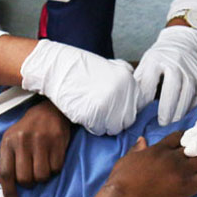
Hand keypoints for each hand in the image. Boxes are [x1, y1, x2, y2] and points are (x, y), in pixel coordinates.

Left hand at [0, 99, 72, 196]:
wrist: (49, 110)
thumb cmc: (27, 129)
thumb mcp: (11, 141)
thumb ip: (4, 161)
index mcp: (8, 143)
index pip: (6, 174)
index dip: (9, 193)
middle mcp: (23, 142)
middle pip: (25, 179)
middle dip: (29, 183)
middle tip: (32, 174)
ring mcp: (41, 141)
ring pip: (42, 176)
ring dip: (43, 176)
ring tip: (42, 165)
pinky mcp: (57, 141)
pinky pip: (56, 168)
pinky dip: (54, 169)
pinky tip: (52, 158)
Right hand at [20, 40, 142, 134]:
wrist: (58, 68)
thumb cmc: (82, 69)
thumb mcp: (111, 66)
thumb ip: (126, 80)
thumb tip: (138, 96)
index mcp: (128, 82)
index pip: (136, 108)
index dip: (124, 110)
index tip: (114, 108)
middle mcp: (122, 93)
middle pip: (126, 121)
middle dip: (114, 119)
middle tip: (100, 111)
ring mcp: (108, 105)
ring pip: (113, 128)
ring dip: (103, 123)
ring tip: (91, 110)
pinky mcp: (94, 115)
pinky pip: (98, 130)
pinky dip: (91, 125)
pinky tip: (83, 111)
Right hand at [95, 131, 196, 196]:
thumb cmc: (120, 181)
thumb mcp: (126, 160)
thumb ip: (137, 150)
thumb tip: (142, 140)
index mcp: (158, 149)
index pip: (177, 138)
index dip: (188, 136)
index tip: (196, 136)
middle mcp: (172, 156)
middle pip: (195, 145)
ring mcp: (181, 170)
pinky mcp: (188, 186)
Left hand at [134, 26, 196, 125]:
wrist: (183, 40)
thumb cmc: (161, 57)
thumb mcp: (146, 63)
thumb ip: (139, 82)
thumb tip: (132, 104)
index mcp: (156, 59)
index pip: (149, 83)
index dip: (144, 101)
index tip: (141, 111)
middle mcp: (176, 62)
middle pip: (173, 87)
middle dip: (167, 108)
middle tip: (162, 122)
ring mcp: (191, 69)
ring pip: (189, 93)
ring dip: (180, 110)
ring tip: (172, 120)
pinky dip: (193, 106)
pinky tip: (185, 112)